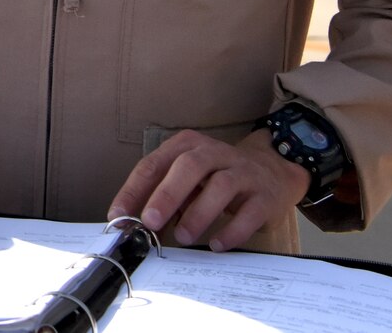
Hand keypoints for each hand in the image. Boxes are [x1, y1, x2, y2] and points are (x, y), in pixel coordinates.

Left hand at [108, 128, 307, 251]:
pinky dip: (232, 230)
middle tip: (150, 221)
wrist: (272, 172)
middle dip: (166, 194)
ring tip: (183, 237)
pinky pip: (250, 212)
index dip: (134, 189)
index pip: (154, 163)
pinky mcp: (265, 195)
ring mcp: (243, 172)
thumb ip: (163, 197)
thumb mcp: (187, 179)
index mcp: (187, 146)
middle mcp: (215, 153)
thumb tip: (135, 224)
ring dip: (198, 213)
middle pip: (189, 167)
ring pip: (221, 185)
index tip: (118, 214)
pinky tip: (217, 244)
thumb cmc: (216, 177)